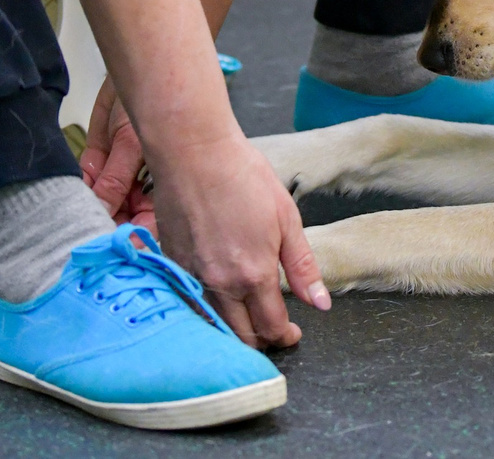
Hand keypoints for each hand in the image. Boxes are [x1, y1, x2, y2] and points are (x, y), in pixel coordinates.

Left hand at [79, 79, 155, 229]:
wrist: (128, 72)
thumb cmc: (146, 100)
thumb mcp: (131, 143)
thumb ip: (116, 181)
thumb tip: (101, 214)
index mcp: (161, 189)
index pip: (147, 225)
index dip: (130, 239)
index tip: (108, 250)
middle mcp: (139, 189)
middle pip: (121, 222)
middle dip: (102, 230)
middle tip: (82, 238)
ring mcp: (116, 179)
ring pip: (98, 207)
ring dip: (85, 212)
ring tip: (71, 221)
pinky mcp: (96, 166)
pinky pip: (83, 186)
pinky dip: (75, 191)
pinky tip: (69, 196)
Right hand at [147, 132, 328, 350]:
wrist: (193, 153)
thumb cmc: (243, 177)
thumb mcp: (287, 218)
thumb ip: (303, 267)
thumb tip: (321, 304)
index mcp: (254, 274)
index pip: (271, 327)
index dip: (285, 337)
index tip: (292, 333)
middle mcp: (220, 284)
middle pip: (240, 336)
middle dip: (260, 340)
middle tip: (273, 329)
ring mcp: (191, 277)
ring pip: (213, 324)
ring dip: (233, 329)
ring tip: (248, 316)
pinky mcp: (171, 265)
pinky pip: (190, 302)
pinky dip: (207, 309)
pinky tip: (219, 296)